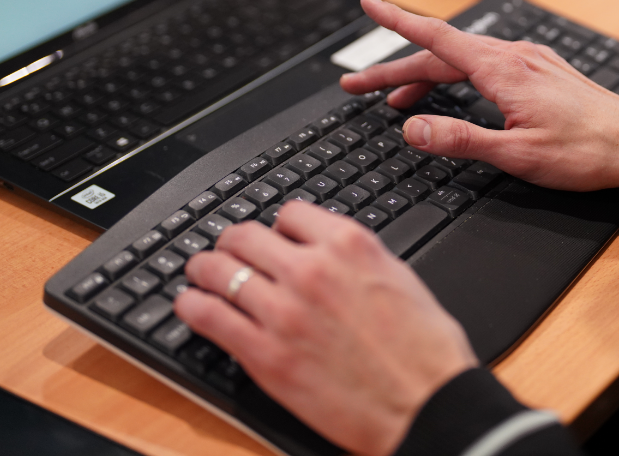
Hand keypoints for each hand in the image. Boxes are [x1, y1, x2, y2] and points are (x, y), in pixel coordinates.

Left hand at [174, 201, 477, 455]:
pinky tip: (191, 305)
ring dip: (204, 269)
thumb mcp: (401, 280)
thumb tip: (332, 254)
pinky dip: (192, 306)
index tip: (275, 238)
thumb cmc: (426, 352)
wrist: (427, 405)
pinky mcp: (264, 354)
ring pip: (218, 270)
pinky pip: (208, 316)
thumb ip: (359, 259)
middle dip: (234, 243)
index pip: (290, 214)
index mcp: (350, 246)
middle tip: (228, 252)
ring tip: (201, 274)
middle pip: (245, 236)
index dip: (279, 227)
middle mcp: (311, 270)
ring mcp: (283, 312)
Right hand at [340, 0, 618, 190]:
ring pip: (463, 59)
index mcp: (503, 70)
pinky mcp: (541, 71)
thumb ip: (461, 139)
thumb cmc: (588, 151)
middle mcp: (515, 56)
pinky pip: (486, 64)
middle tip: (358, 86)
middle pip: (441, 53)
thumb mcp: (516, 154)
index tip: (368, 3)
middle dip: (396, 69)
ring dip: (426, 75)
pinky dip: (457, 76)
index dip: (397, 21)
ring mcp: (530, 60)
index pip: (437, 37)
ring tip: (396, 99)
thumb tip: (413, 127)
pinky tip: (452, 92)